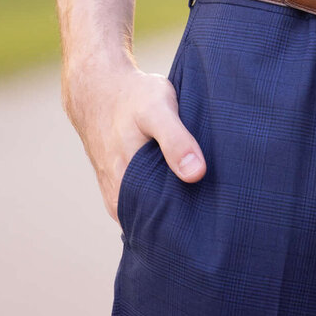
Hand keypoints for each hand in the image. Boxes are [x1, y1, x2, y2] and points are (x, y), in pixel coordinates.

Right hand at [62, 55, 205, 225]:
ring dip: (174, 206)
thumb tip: (196, 174)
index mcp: (127, 188)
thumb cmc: (132, 98)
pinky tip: (183, 183)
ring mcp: (119, 194)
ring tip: (203, 195)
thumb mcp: (157, 110)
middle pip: (159, 221)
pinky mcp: (121, 186)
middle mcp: (120, 198)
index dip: (189, 224)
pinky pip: (146, 201)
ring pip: (152, 212)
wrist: (99, 89)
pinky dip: (163, 194)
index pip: (162, 226)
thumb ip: (176, 141)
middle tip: (217, 209)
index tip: (216, 219)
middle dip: (185, 218)